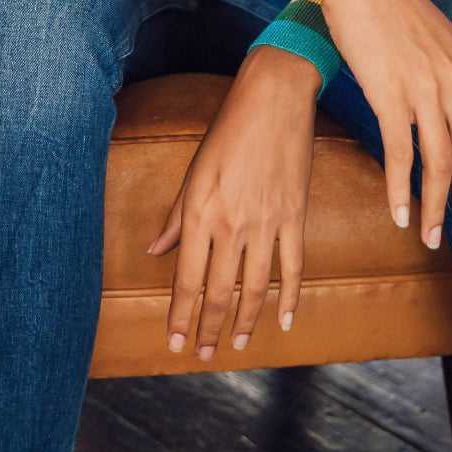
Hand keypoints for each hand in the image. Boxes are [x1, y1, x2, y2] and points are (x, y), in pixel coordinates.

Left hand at [146, 44, 319, 358]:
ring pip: (255, 288)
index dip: (180, 315)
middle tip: (203, 354)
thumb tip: (157, 250)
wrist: (275, 97)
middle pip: (218, 290)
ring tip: (235, 344)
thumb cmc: (228, 128)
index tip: (175, 342)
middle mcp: (232, 223)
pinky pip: (293, 267)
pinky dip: (289, 298)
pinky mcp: (295, 215)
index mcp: (201, 212)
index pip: (186, 279)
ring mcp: (267, 222)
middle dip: (207, 327)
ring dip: (243, 321)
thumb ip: (177, 216)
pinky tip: (283, 321)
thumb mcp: (194, 170)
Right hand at [314, 0, 451, 254]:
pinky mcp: (388, 91)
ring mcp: (424, 88)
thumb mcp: (437, 41)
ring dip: (438, 209)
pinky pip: (399, 153)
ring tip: (433, 239)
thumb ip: (451, 77)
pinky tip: (398, 214)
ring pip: (441, 165)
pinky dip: (399, 190)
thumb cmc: (391, 7)